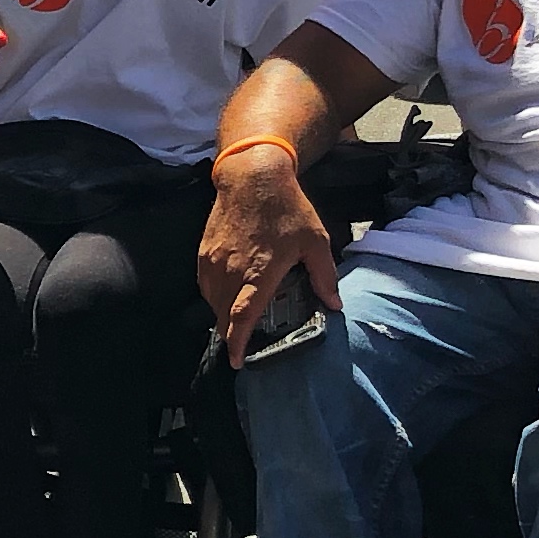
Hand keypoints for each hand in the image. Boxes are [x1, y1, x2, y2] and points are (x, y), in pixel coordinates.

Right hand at [198, 154, 338, 357]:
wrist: (252, 176)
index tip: (237, 361)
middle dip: (230, 333)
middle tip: (241, 345)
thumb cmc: (287, 209)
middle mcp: (231, 270)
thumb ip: (324, 276)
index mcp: (259, 272)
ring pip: (213, 300)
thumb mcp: (315, 241)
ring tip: (235, 322)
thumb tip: (334, 305)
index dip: (237, 341)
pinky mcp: (204, 251)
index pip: (242, 315)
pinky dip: (214, 296)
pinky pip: (205, 284)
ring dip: (222, 315)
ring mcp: (214, 261)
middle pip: (224, 314)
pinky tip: (226, 295)